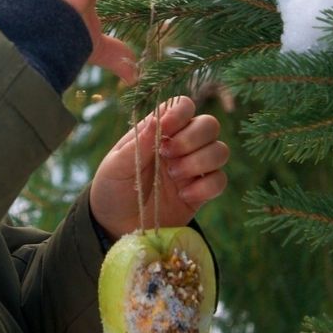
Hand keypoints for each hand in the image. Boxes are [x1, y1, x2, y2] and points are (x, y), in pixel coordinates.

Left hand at [89, 96, 228, 239]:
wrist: (115, 225)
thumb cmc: (113, 188)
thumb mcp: (116, 166)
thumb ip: (138, 144)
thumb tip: (157, 120)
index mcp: (158, 131)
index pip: (183, 106)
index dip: (180, 113)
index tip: (165, 131)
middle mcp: (180, 145)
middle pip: (209, 124)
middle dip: (192, 138)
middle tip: (167, 155)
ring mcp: (193, 168)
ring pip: (220, 150)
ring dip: (200, 161)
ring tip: (173, 175)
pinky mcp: (202, 192)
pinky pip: (220, 180)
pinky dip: (205, 187)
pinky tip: (184, 195)